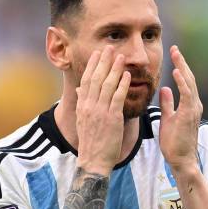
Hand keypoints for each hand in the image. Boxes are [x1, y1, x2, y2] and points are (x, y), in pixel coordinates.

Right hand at [76, 46, 130, 175]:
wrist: (93, 161)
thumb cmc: (91, 143)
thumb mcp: (83, 121)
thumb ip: (83, 104)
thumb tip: (80, 90)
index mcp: (82, 106)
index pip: (86, 80)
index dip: (92, 65)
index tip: (97, 53)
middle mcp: (89, 106)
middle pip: (96, 78)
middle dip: (103, 61)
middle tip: (109, 47)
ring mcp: (100, 112)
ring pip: (107, 85)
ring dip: (114, 69)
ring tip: (120, 56)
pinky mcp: (112, 118)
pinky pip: (117, 98)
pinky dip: (122, 85)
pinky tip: (127, 75)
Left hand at [159, 45, 202, 171]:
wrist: (181, 160)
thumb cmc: (174, 143)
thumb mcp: (167, 118)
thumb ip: (167, 104)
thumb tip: (165, 89)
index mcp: (189, 105)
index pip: (185, 82)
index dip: (179, 67)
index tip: (172, 55)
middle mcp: (194, 104)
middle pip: (189, 78)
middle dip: (182, 62)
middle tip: (174, 48)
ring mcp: (193, 109)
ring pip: (190, 83)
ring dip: (182, 67)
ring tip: (176, 54)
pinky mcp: (189, 115)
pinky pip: (187, 94)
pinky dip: (182, 82)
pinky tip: (176, 72)